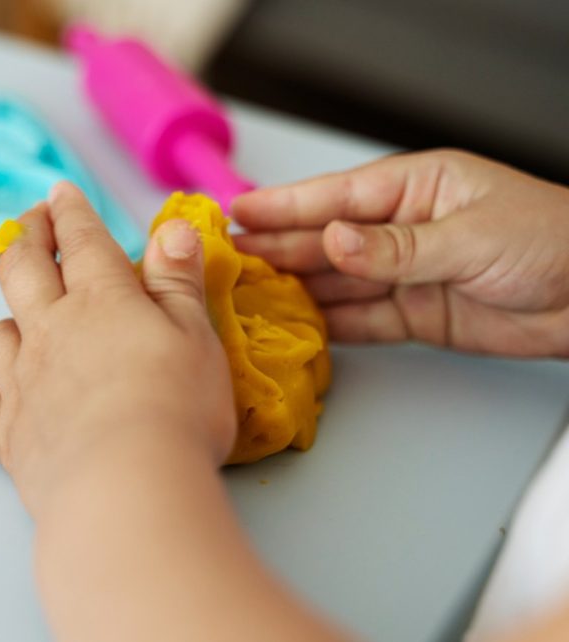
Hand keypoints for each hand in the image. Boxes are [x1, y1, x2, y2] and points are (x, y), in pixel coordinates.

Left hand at [0, 181, 234, 517]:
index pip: (80, 240)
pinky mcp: (8, 435)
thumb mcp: (196, 336)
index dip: (70, 211)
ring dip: (7, 319)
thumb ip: (178, 282)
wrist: (124, 486)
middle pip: (22, 269)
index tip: (59, 192)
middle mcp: (51, 332)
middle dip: (25, 237)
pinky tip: (6, 397)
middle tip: (29, 221)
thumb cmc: (174, 409)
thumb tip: (171, 229)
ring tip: (22, 318)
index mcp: (101, 301)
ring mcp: (22, 383)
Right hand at [231, 150, 568, 357]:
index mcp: (414, 189)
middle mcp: (401, 230)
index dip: (283, 206)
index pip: (336, 197)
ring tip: (248, 297)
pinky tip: (296, 327)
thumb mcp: (469, 236)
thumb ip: (395, 247)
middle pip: (325, 241)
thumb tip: (333, 241)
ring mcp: (405, 274)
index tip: (237, 212)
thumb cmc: (553, 241)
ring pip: (336, 283)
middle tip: (229, 258)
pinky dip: (329, 326)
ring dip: (295, 289)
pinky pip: (361, 320)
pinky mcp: (415, 316)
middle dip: (277, 248)